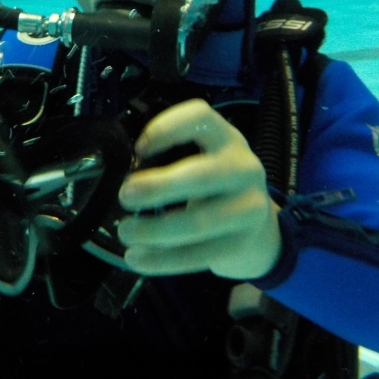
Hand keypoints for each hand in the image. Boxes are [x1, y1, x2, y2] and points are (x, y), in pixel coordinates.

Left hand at [117, 98, 281, 279]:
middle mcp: (244, 168)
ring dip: (155, 230)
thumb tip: (120, 178)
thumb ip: (171, 162)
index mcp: (227, 139)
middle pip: (201, 176)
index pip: (201, 118)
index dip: (168, 128)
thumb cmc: (214, 189)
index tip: (139, 149)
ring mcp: (249, 208)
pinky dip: (163, 259)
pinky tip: (136, 259)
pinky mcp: (242, 244)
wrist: (258, 230)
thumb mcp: (202, 162)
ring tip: (126, 232)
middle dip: (158, 187)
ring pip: (199, 222)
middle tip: (124, 195)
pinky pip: (199, 255)